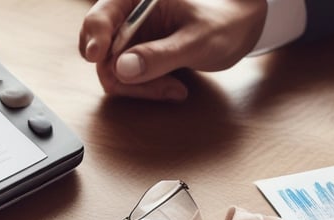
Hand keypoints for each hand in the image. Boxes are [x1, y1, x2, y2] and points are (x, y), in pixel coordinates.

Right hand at [78, 0, 266, 99]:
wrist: (239, 29)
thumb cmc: (225, 23)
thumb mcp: (198, 40)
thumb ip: (161, 54)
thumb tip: (122, 69)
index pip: (100, 16)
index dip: (94, 36)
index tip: (96, 56)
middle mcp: (127, 17)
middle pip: (100, 51)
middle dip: (124, 75)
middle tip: (159, 87)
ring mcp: (129, 39)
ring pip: (111, 71)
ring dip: (140, 88)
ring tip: (175, 89)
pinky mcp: (134, 57)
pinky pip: (125, 80)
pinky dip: (147, 89)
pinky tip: (174, 88)